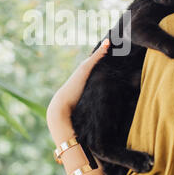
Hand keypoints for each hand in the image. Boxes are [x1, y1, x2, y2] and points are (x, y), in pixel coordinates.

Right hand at [46, 38, 109, 174]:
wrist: (60, 112)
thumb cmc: (70, 116)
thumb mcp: (81, 114)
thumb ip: (86, 119)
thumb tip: (92, 135)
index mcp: (81, 83)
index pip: (91, 70)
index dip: (98, 63)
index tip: (106, 56)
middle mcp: (81, 76)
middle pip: (93, 61)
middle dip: (101, 52)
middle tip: (112, 42)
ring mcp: (82, 72)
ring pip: (94, 57)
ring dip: (103, 49)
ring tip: (113, 39)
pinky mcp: (84, 70)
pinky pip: (95, 58)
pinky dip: (102, 50)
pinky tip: (110, 43)